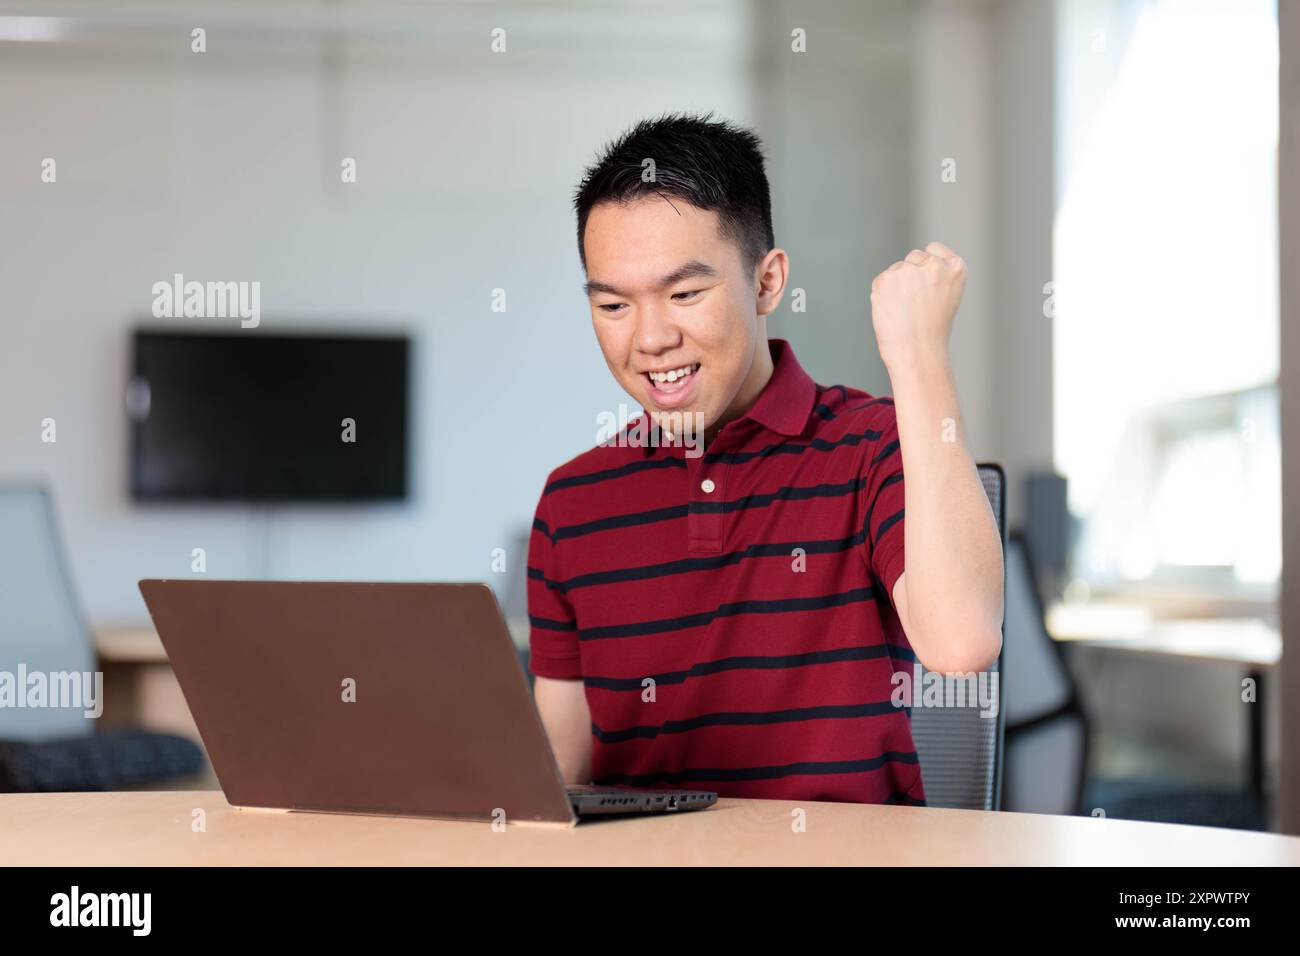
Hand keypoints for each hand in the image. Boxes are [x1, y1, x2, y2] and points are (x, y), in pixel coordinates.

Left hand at [870, 241, 966, 373]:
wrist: (917, 352)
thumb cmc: (932, 331)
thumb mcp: (946, 297)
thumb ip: (935, 276)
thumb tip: (911, 265)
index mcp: (956, 268)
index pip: (934, 249)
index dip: (927, 265)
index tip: (927, 284)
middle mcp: (933, 265)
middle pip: (914, 257)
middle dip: (911, 274)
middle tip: (916, 304)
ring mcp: (908, 270)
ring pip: (896, 269)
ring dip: (896, 285)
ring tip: (905, 310)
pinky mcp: (886, 279)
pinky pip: (881, 280)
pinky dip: (883, 294)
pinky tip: (893, 311)